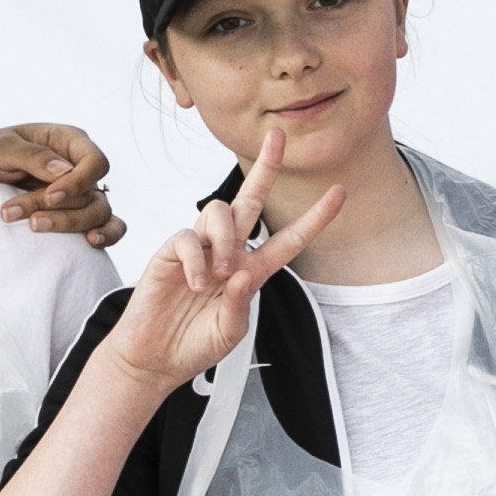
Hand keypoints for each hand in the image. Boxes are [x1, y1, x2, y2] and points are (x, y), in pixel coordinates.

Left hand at [0, 122, 119, 245]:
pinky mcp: (76, 214)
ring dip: (69, 224)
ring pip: (97, 213)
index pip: (94, 162)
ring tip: (34, 227)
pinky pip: (106, 226)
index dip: (78, 182)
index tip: (50, 196)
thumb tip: (64, 172)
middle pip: (94, 194)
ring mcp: (80, 193)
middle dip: (62, 210)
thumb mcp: (1, 147)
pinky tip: (89, 242)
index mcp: (68, 142)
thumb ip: (32, 155)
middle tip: (30, 219)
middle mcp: (80, 167)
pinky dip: (106, 235)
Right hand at [102, 122, 340, 389]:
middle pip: (250, 199)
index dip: (314, 218)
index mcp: (251, 271)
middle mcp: (227, 252)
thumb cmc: (195, 345)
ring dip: (225, 239)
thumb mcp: (230, 332)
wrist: (156, 358)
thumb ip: (240, 305)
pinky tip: (197, 283)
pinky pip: (188, 238)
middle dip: (265, 167)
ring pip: (219, 213)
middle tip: (278, 136)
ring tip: (219, 275)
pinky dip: (196, 260)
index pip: (288, 239)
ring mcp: (199, 249)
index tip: (339, 194)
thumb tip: (240, 275)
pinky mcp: (170, 253)